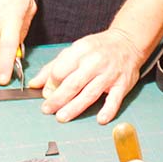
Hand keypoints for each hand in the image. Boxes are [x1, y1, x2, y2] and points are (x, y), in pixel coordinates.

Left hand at [29, 28, 144, 123]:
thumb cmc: (98, 48)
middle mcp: (95, 61)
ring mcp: (109, 74)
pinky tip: (100, 119)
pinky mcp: (122, 84)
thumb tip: (35, 84)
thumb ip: (53, 66)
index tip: (46, 94)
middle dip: (58, 98)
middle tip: (47, 110)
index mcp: (81, 50)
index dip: (51, 83)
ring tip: (62, 117)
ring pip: (90, 93)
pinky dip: (108, 110)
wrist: (127, 42)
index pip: (61, 69)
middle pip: (73, 83)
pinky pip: (115, 99)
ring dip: (75, 107)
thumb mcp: (75, 50)